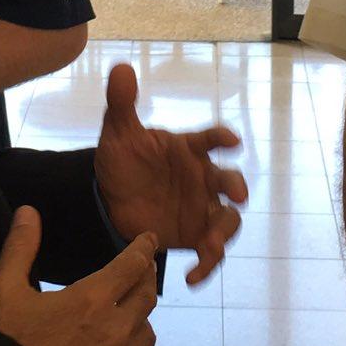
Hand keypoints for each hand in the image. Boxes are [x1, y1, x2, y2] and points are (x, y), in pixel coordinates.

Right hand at [0, 205, 158, 345]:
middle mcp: (116, 330)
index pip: (133, 265)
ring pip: (146, 334)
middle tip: (141, 272)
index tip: (148, 240)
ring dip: (139, 320)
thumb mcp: (5, 291)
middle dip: (145, 279)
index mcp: (93, 300)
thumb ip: (20, 248)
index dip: (143, 249)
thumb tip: (28, 212)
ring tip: (128, 315)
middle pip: (148, 296)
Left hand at [93, 63, 246, 283]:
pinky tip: (191, 277)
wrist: (108, 200)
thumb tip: (121, 67)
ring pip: (227, 220)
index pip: (210, 139)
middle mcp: (202, 178)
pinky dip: (206, 265)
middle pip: (228, 181)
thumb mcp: (118, 133)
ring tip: (209, 246)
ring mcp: (202, 208)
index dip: (222, 139)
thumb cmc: (123, 162)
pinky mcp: (195, 235)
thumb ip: (122, 104)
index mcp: (189, 149)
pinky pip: (211, 252)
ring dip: (223, 232)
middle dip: (236, 187)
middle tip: (237, 195)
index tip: (231, 141)